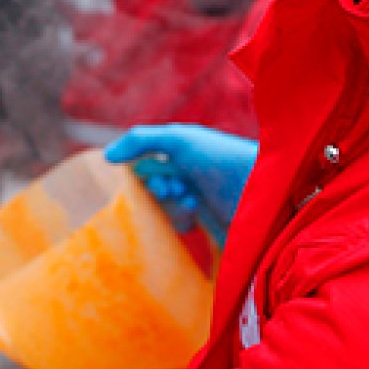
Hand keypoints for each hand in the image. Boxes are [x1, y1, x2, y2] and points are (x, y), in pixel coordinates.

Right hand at [105, 123, 256, 244]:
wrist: (262, 194)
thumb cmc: (222, 159)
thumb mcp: (179, 139)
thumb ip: (140, 141)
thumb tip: (106, 157)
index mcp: (184, 154)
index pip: (147, 165)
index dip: (148, 174)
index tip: (165, 178)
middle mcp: (190, 177)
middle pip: (154, 189)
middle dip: (161, 191)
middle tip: (178, 191)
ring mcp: (199, 202)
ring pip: (165, 210)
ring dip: (171, 208)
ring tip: (191, 204)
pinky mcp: (209, 226)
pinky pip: (179, 229)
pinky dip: (179, 226)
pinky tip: (193, 223)